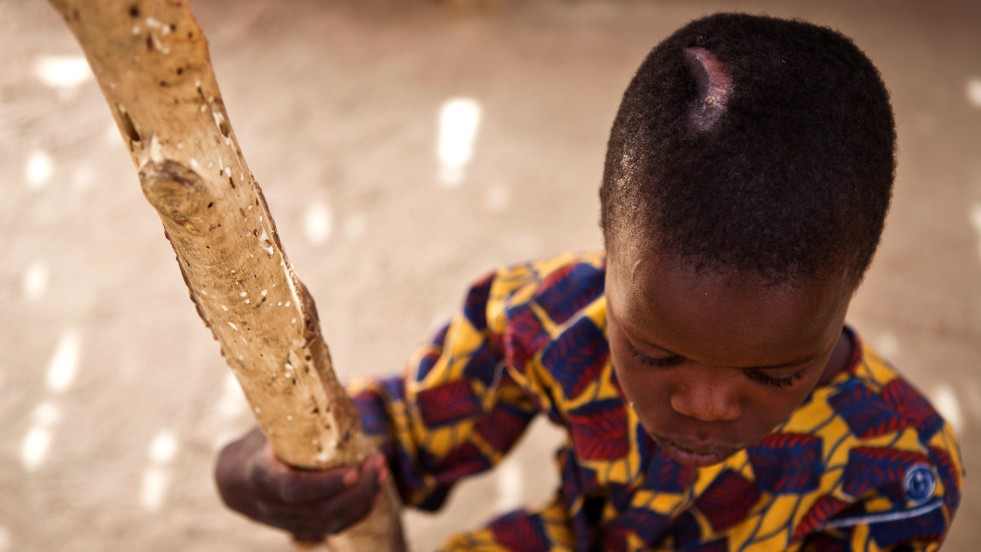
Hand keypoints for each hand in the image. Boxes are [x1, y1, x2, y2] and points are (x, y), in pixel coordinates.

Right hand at [214, 427, 386, 540]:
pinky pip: (336, 526)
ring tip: (382, 470)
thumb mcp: (267, 426)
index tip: (354, 471)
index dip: (326, 484)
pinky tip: (376, 489)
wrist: (236, 481)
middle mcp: (276, 506)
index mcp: (262, 478)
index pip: (294, 489)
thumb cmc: (259, 443)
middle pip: (322, 511)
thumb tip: (322, 375)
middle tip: (378, 461)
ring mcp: (291, 522)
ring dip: (365, 498)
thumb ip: (293, 411)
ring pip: (333, 522)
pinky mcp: (305, 528)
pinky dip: (360, 509)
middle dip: (358, 490)